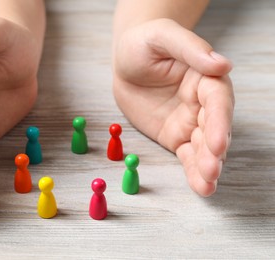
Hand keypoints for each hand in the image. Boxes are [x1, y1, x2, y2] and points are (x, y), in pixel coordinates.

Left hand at [113, 19, 233, 195]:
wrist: (126, 62)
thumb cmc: (144, 43)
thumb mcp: (162, 36)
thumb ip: (190, 48)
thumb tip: (222, 63)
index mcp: (205, 77)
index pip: (217, 100)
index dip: (219, 121)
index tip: (217, 141)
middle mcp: (202, 103)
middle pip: (214, 128)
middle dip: (214, 150)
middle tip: (212, 168)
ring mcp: (190, 122)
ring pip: (203, 146)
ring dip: (207, 166)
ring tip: (207, 184)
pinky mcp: (175, 136)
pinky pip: (187, 155)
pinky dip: (193, 171)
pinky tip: (201, 186)